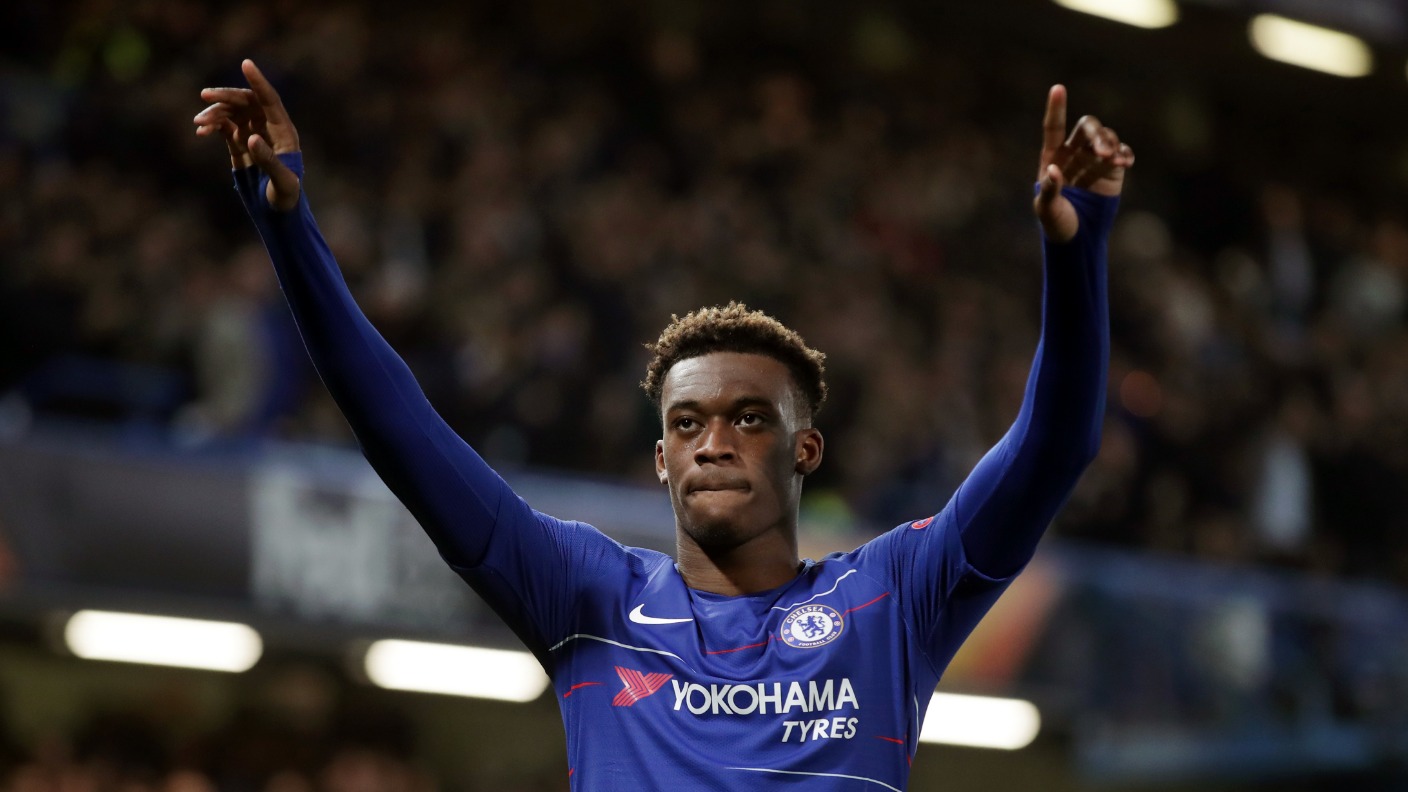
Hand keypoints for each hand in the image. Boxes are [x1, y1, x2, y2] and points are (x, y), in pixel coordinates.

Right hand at [194, 59, 301, 210]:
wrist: (277, 214)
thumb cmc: (286, 199)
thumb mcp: (282, 183)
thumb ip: (268, 160)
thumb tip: (250, 137)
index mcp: (284, 132)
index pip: (270, 100)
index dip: (258, 81)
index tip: (246, 63)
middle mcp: (269, 129)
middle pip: (246, 102)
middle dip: (226, 97)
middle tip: (205, 96)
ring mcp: (253, 135)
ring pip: (232, 113)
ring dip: (215, 114)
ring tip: (199, 123)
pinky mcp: (240, 145)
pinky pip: (224, 127)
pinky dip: (212, 126)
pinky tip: (201, 131)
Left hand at [1032, 85, 1134, 242]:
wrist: (1079, 239)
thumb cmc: (1057, 224)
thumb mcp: (1047, 211)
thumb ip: (1049, 191)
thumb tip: (1054, 171)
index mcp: (1052, 158)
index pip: (1053, 128)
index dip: (1056, 108)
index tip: (1058, 88)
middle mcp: (1074, 153)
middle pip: (1087, 128)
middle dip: (1096, 134)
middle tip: (1102, 151)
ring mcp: (1095, 160)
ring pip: (1106, 137)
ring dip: (1111, 144)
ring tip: (1113, 160)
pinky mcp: (1113, 171)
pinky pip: (1122, 154)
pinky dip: (1124, 155)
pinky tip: (1124, 163)